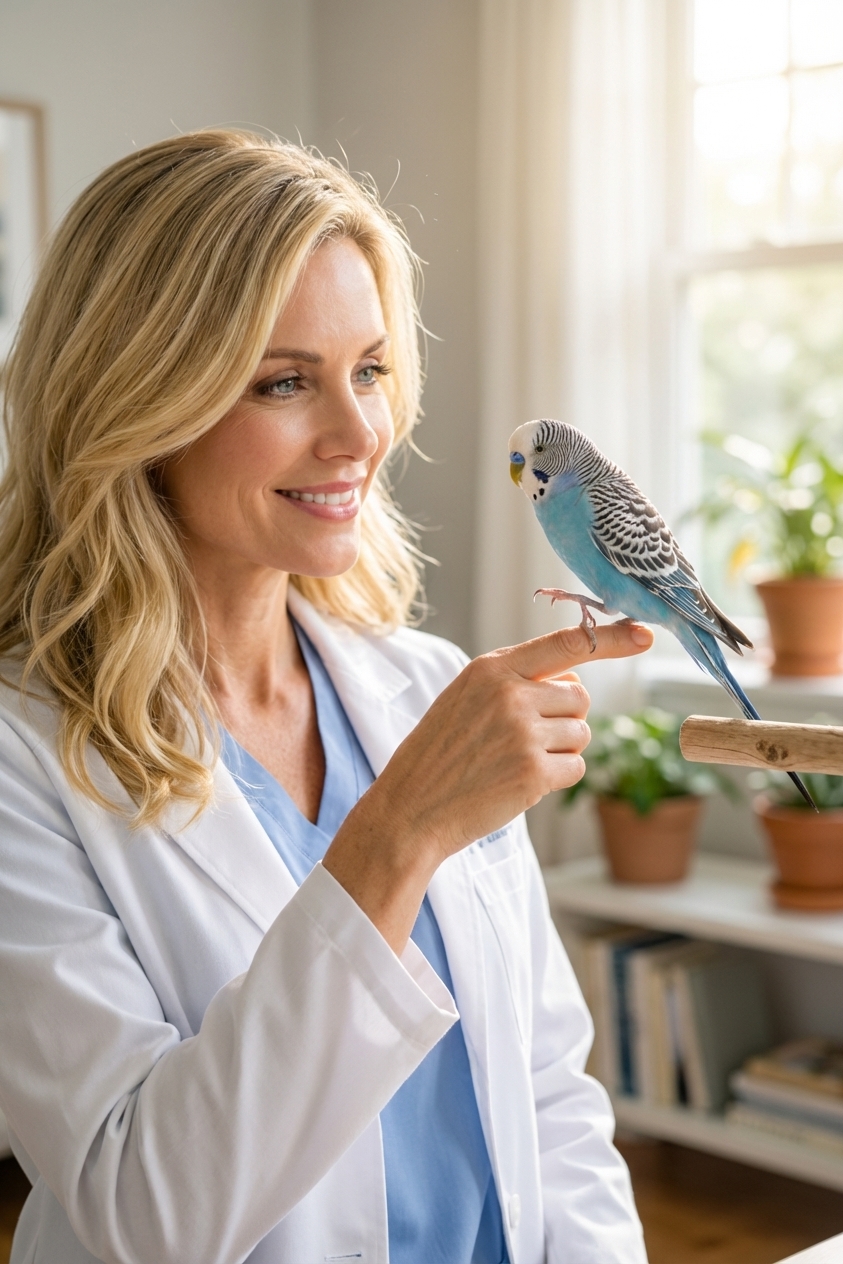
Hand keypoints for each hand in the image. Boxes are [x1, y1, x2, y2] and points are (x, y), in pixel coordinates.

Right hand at [323, 620, 652, 951]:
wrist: (410, 808)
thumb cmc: (439, 754)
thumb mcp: (465, 698)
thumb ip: (515, 681)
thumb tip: (574, 681)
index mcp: (491, 668)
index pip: (566, 643)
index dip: (612, 639)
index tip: (644, 634)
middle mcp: (510, 694)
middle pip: (579, 697)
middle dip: (564, 718)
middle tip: (523, 738)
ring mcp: (523, 733)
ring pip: (581, 733)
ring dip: (560, 751)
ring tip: (515, 761)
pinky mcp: (533, 772)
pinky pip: (575, 767)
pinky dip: (556, 778)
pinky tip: (518, 782)